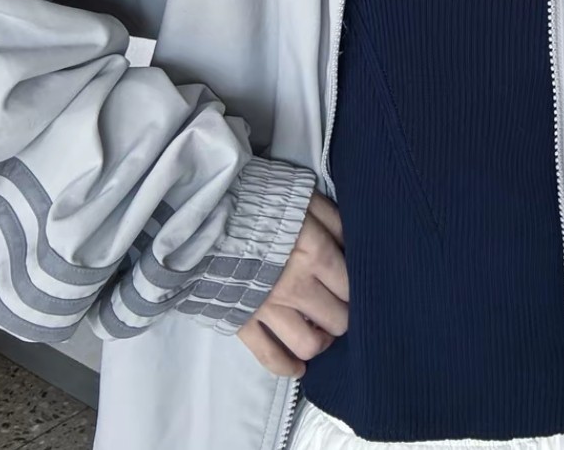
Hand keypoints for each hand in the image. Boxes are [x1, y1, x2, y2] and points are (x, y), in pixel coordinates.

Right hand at [236, 190, 348, 377]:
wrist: (206, 211)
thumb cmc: (261, 200)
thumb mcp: (305, 197)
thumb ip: (334, 220)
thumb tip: (353, 246)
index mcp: (314, 253)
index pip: (351, 287)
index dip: (358, 290)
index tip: (353, 286)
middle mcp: (296, 286)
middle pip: (336, 320)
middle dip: (343, 317)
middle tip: (339, 308)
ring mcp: (267, 308)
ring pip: (308, 344)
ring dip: (320, 343)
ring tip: (321, 332)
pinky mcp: (242, 321)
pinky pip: (269, 357)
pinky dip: (288, 367)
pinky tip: (299, 366)